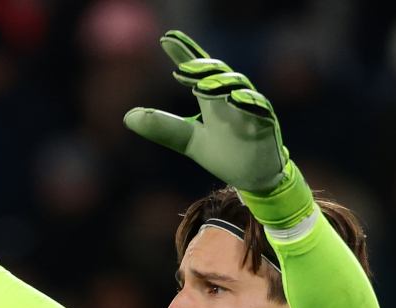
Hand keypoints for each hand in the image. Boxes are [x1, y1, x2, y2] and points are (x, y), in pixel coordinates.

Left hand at [124, 31, 288, 194]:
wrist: (252, 179)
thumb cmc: (225, 154)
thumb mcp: (189, 141)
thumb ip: (164, 128)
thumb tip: (128, 117)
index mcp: (212, 99)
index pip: (198, 71)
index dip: (184, 53)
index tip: (165, 40)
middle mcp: (231, 97)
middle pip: (217, 73)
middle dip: (202, 67)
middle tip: (183, 67)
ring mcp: (250, 108)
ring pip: (238, 86)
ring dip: (221, 83)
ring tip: (202, 86)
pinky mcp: (266, 122)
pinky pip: (259, 108)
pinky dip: (248, 101)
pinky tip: (235, 98)